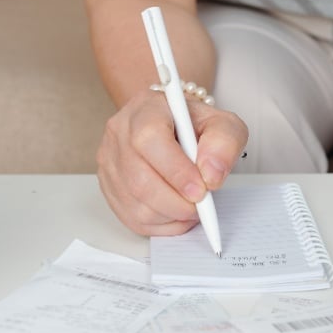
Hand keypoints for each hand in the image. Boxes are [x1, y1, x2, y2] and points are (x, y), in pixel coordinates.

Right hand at [96, 89, 247, 235]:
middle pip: (140, 180)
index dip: (177, 171)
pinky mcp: (109, 188)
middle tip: (202, 205)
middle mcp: (119, 133)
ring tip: (192, 206)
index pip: (150, 140)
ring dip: (172, 214)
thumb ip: (224, 143)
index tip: (201, 189)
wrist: (173, 127)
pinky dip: (162, 223)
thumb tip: (211, 176)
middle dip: (178, 202)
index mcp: (145, 109)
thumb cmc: (194, 126)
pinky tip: (177, 211)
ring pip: (136, 205)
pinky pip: (133, 218)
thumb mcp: (222, 124)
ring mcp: (110, 162)